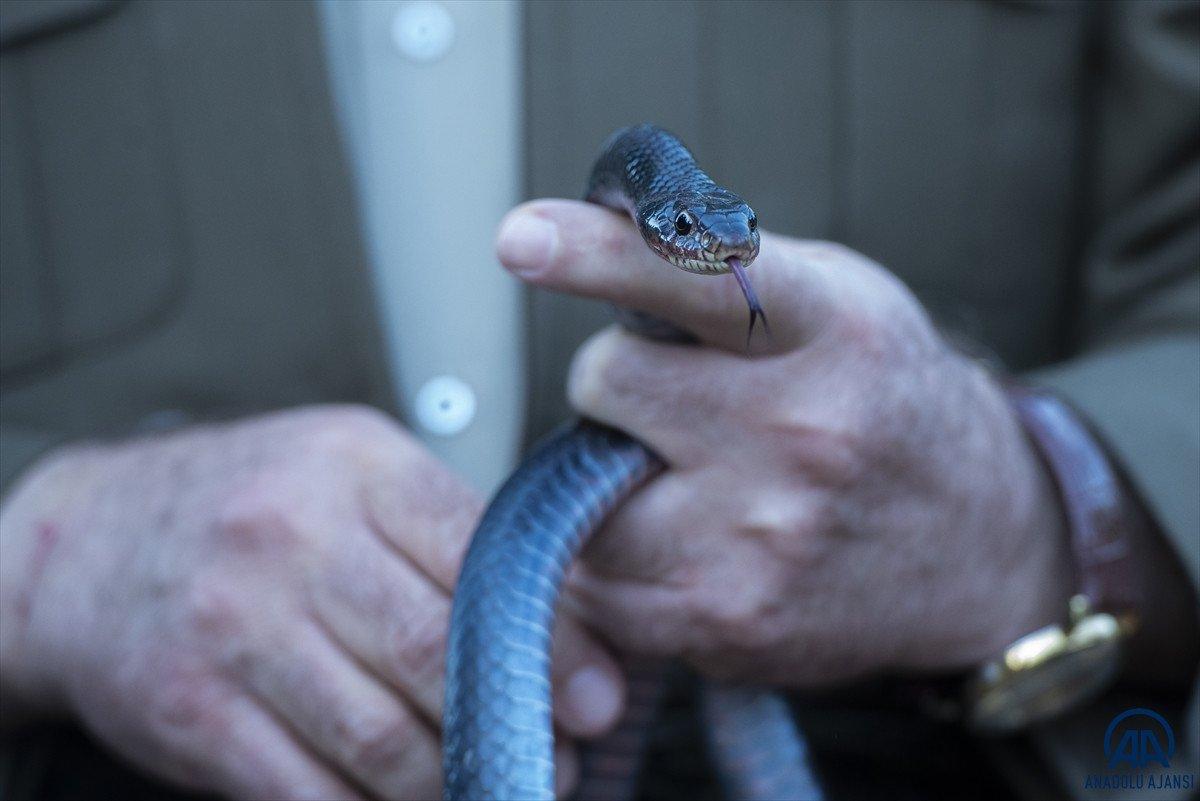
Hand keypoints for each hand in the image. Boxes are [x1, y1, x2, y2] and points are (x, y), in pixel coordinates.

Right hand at [0, 405, 624, 798]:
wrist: (87, 543)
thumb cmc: (246, 506)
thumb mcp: (348, 474)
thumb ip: (445, 531)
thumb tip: (565, 616)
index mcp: (355, 467)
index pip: (482, 556)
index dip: (555, 639)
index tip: (598, 696)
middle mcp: (293, 537)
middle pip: (438, 654)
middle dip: (516, 721)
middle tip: (559, 758)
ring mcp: (235, 626)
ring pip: (383, 738)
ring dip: (455, 781)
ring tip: (490, 785)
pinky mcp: (192, 710)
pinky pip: (310, 791)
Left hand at [496, 200, 1073, 685]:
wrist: (977, 542)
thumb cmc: (882, 400)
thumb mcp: (837, 300)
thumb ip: (725, 268)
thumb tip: (588, 233)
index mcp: (828, 328)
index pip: (701, 274)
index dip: (601, 253)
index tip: (520, 238)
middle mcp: (800, 432)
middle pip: (606, 381)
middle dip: (622, 386)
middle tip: (685, 405)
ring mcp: (762, 539)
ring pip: (584, 490)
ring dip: (610, 477)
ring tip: (695, 478)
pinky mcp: (729, 622)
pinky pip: (599, 578)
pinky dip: (620, 556)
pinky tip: (693, 541)